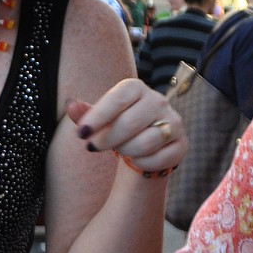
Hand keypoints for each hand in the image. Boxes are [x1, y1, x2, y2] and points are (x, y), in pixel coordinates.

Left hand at [66, 79, 185, 174]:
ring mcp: (173, 122)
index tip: (81, 133)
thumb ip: (85, 114)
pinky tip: (136, 160)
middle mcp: (158, 101)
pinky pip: (158, 159)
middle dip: (107, 139)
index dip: (97, 117)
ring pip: (145, 142)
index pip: (117, 98)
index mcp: (136, 88)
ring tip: (119, 150)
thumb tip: (71, 106)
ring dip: (125, 151)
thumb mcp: (100, 119)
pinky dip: (142, 163)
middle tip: (92, 147)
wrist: (146, 145)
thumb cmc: (118, 127)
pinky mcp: (181, 145)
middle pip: (129, 123)